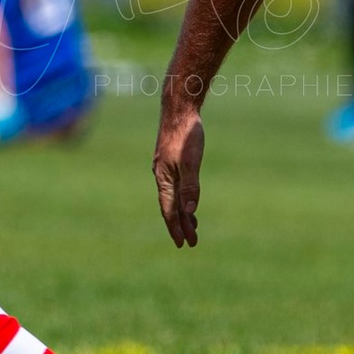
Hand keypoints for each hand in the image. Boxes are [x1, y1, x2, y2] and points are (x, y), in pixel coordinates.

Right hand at [152, 109, 206, 247]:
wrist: (178, 109)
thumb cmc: (185, 134)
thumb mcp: (191, 162)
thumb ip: (190, 187)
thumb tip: (188, 212)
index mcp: (164, 178)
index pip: (169, 210)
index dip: (176, 228)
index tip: (183, 244)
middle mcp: (162, 176)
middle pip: (170, 207)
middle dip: (181, 225)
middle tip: (191, 242)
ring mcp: (165, 169)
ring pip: (173, 197)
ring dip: (182, 213)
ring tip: (192, 225)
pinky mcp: (170, 161)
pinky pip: (175, 186)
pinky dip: (181, 197)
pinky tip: (186, 198)